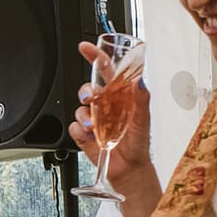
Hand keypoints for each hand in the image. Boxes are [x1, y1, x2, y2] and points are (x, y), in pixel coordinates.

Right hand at [69, 40, 152, 188]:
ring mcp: (93, 119)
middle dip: (85, 91)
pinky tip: (91, 138)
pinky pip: (73, 127)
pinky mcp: (84, 134)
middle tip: (90, 98)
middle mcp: (104, 105)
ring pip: (79, 108)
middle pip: (88, 88)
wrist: (129, 169)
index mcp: (119, 95)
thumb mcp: (143, 120)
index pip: (105, 69)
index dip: (95, 56)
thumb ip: (141, 99)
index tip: (85, 48)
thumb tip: (140, 81)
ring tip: (94, 127)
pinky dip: (80, 132)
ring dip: (84, 116)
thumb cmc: (138, 144)